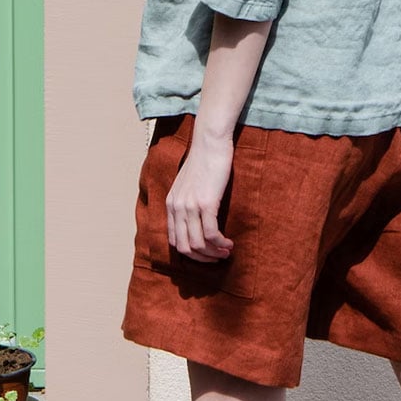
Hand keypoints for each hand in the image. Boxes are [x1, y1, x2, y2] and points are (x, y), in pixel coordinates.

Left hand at [165, 130, 234, 262]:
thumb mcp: (189, 182)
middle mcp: (177, 208)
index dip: (191, 253)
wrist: (210, 142)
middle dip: (202, 258)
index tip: (206, 253)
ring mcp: (190, 206)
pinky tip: (229, 243)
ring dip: (213, 253)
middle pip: (184, 247)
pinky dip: (220, 243)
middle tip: (218, 257)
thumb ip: (188, 200)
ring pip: (197, 244)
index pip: (173, 240)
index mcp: (171, 204)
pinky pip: (210, 234)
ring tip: (226, 251)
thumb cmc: (204, 159)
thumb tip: (197, 218)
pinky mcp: (206, 203)